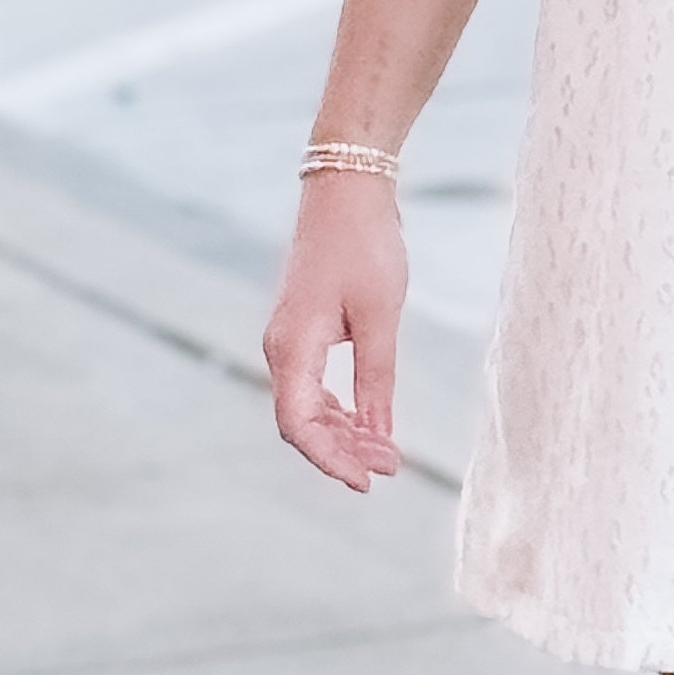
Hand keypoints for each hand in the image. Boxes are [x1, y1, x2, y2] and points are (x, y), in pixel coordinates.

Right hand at [265, 176, 408, 491]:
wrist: (347, 192)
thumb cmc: (364, 247)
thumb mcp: (381, 318)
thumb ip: (377, 379)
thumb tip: (380, 434)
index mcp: (293, 347)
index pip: (299, 425)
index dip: (330, 460)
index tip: (367, 483)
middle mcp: (281, 350)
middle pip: (302, 423)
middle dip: (344, 452)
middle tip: (392, 468)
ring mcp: (289, 341)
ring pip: (308, 408)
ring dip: (344, 433)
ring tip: (388, 452)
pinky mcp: (303, 332)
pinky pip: (314, 387)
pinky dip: (340, 409)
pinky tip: (369, 422)